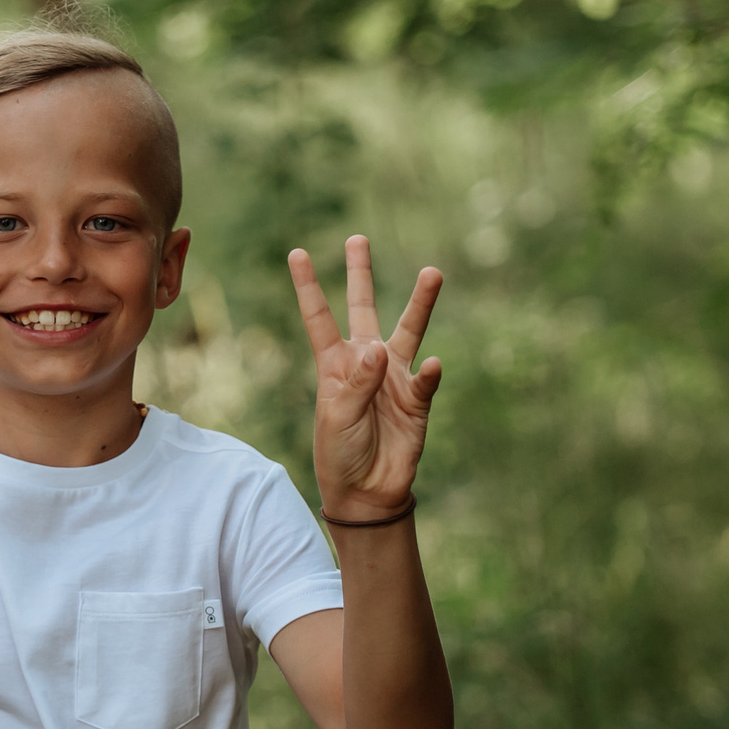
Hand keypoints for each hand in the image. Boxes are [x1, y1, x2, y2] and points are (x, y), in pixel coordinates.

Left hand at [289, 236, 443, 520]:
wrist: (367, 491)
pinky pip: (425, 379)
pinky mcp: (418, 399)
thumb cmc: (341, 452)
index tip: (297, 253)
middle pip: (364, 308)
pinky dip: (428, 373)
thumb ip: (357, 383)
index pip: (319, 317)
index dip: (308, 286)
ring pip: (408, 329)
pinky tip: (430, 366)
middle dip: (360, 274)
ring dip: (420, 303)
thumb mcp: (338, 418)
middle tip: (357, 238)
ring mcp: (394, 377)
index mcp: (335, 364)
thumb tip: (378, 349)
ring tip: (432, 272)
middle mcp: (365, 362)